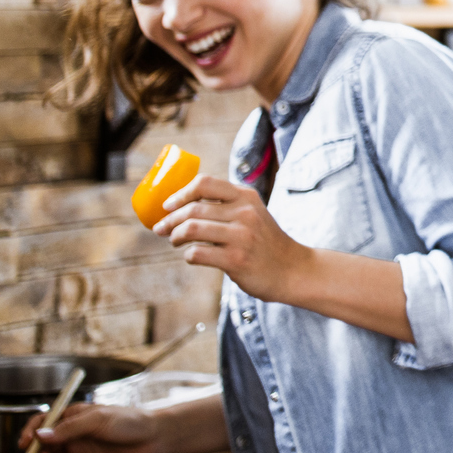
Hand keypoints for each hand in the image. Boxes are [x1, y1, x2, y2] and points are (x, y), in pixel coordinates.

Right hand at [18, 400, 167, 452]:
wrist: (153, 440)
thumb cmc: (130, 421)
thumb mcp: (98, 420)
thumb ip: (70, 428)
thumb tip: (41, 435)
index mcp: (75, 414)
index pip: (46, 420)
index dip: (32, 429)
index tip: (25, 441)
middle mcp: (74, 431)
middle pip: (45, 439)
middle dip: (36, 447)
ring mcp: (79, 447)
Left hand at [154, 174, 312, 303]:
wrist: (292, 269)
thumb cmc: (265, 242)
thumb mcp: (253, 213)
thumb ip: (226, 205)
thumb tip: (182, 204)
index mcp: (246, 196)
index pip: (205, 183)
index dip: (180, 193)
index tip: (168, 205)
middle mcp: (245, 213)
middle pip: (193, 209)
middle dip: (169, 220)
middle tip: (160, 229)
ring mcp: (242, 236)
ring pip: (191, 229)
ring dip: (175, 236)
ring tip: (175, 242)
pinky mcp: (236, 260)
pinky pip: (197, 253)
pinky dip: (188, 255)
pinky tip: (192, 256)